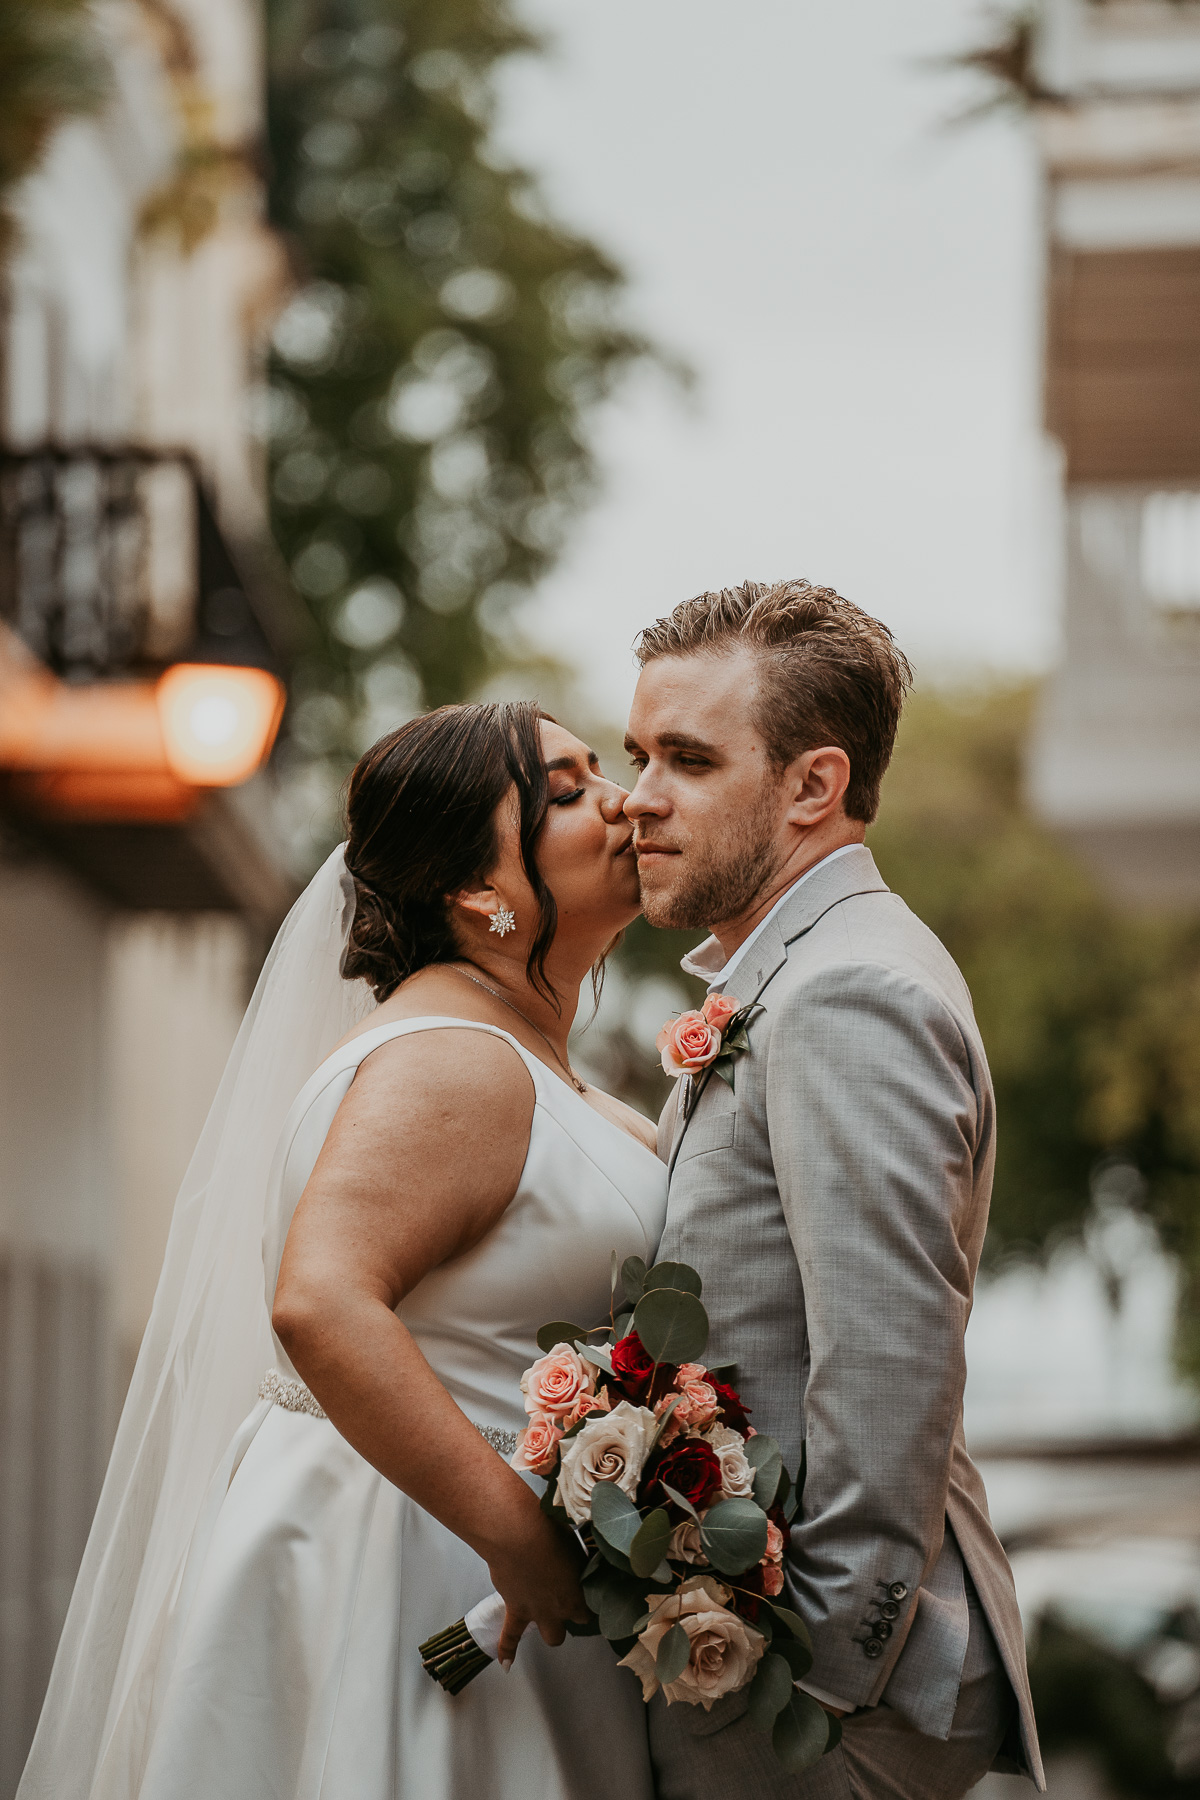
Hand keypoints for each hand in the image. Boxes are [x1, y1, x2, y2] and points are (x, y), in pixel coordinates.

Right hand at [486, 1508, 587, 1667]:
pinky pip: (510, 1637)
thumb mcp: (574, 1542)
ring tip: (550, 1620)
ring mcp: (539, 1613)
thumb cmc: (549, 1532)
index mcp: (579, 1591)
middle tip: (570, 1597)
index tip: (591, 1587)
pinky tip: (506, 1664)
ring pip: (552, 1636)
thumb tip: (584, 1554)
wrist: (517, 1536)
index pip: (593, 1604)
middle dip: (574, 1613)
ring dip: (552, 1628)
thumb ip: (581, 1556)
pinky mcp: (516, 1611)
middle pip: (575, 1621)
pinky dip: (507, 1650)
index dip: (592, 1596)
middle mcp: (562, 1608)